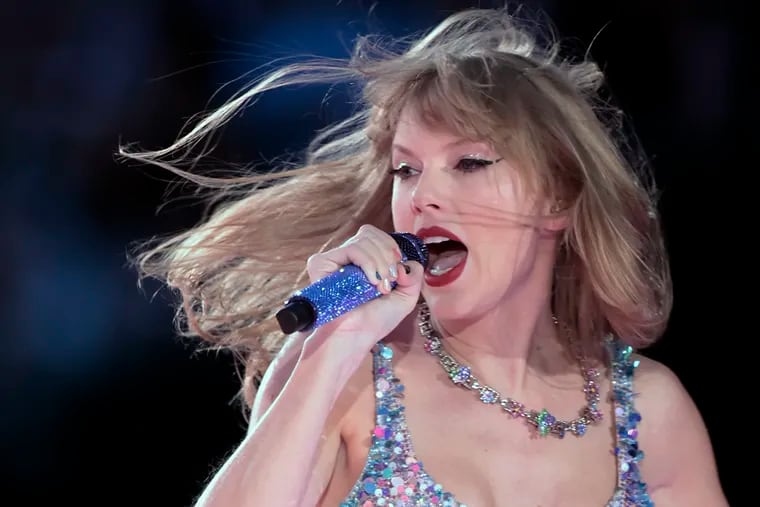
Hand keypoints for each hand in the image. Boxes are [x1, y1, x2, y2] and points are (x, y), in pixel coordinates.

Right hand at [303, 225, 423, 350]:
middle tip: (388, 281)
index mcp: (362, 261)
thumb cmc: (375, 320)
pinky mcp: (322, 263)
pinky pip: (353, 248)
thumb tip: (408, 261)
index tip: (397, 272)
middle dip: (388, 255)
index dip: (390, 248)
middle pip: (370, 233)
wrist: (356, 335)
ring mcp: (334, 259)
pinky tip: (369, 282)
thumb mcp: (406, 297)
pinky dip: (368, 263)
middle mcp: (346, 257)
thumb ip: (414, 275)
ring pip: (364, 240)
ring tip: (379, 286)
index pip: (375, 235)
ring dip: (380, 263)